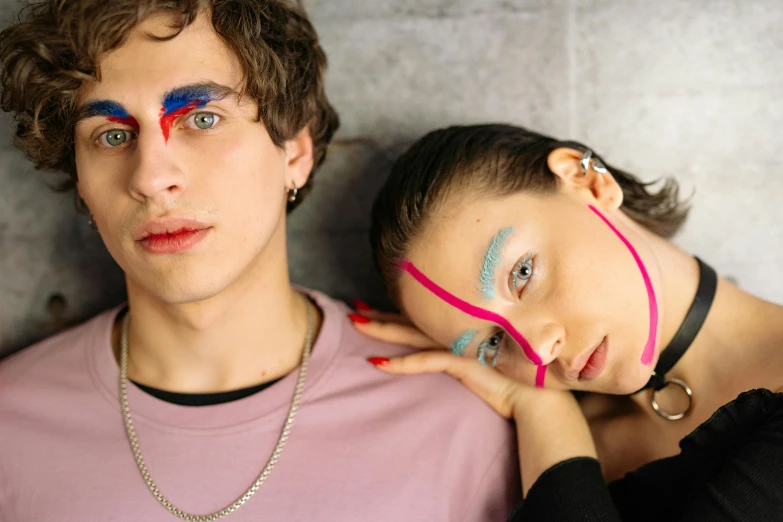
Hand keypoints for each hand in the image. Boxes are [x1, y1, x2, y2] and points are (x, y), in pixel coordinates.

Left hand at [349, 301, 531, 418]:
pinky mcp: (464, 361)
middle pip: (411, 320)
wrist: (541, 402)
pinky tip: (377, 363)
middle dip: (380, 313)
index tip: (370, 305)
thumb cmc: (517, 387)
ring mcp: (461, 344)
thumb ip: (467, 358)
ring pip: (412, 333)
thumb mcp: (486, 367)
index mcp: (462, 331)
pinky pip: (425, 361)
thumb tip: (453, 360)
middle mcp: (459, 332)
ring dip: (382, 329)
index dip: (395, 312)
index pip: (421, 318)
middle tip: (352, 306)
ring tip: (354, 323)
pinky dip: (401, 363)